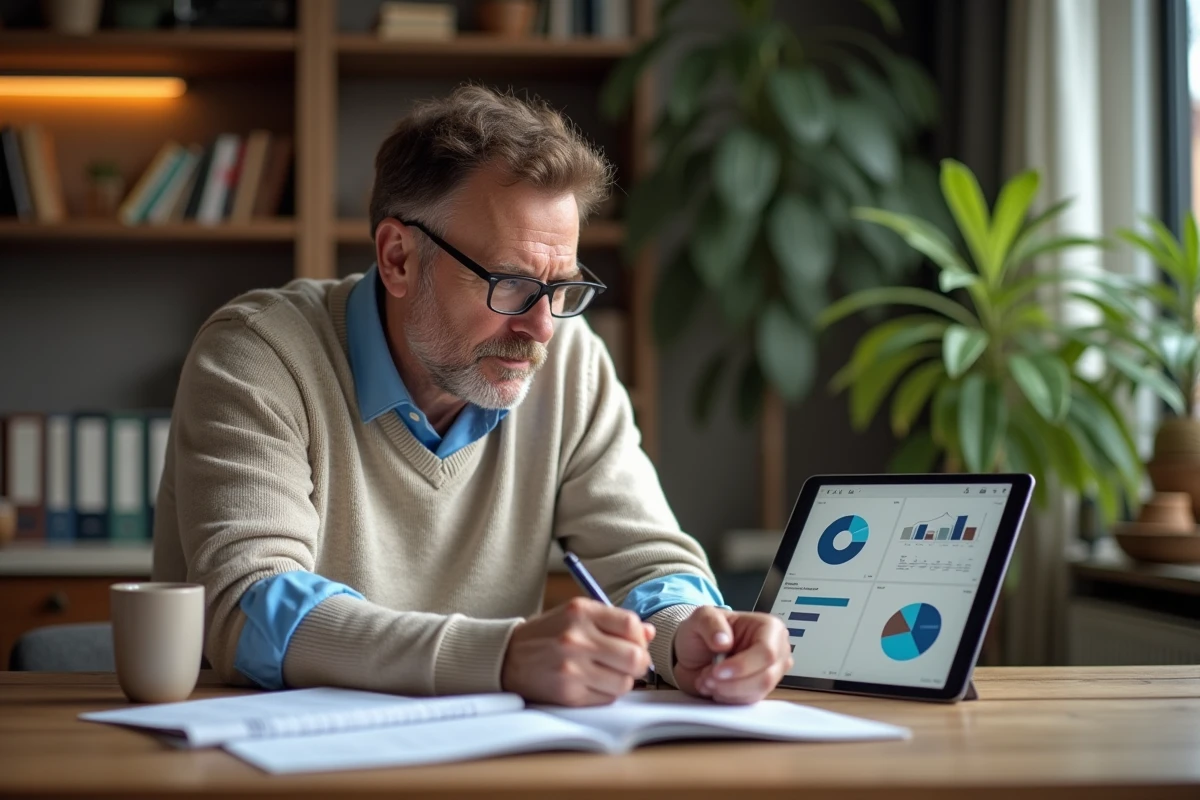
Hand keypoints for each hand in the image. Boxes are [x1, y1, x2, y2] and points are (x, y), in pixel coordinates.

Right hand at [501, 598, 655, 705]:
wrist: (507, 657)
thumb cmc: (547, 634)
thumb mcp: (576, 615)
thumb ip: (613, 621)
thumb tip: (649, 633)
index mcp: (580, 612)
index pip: (631, 624)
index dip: (639, 637)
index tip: (633, 642)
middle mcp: (576, 639)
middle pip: (634, 657)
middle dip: (639, 663)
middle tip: (630, 663)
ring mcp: (572, 668)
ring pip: (625, 683)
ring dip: (623, 681)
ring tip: (608, 673)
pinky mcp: (568, 694)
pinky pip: (607, 698)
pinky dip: (606, 693)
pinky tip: (592, 683)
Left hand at [672, 607, 791, 703]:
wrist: (691, 655)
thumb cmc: (701, 633)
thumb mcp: (699, 618)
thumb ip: (710, 623)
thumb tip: (724, 641)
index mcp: (769, 627)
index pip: (767, 652)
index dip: (742, 665)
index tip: (718, 671)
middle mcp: (776, 651)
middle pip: (766, 677)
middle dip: (732, 682)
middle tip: (707, 677)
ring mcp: (771, 673)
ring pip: (757, 692)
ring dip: (727, 690)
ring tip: (707, 680)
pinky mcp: (760, 691)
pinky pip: (749, 702)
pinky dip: (727, 698)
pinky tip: (713, 687)